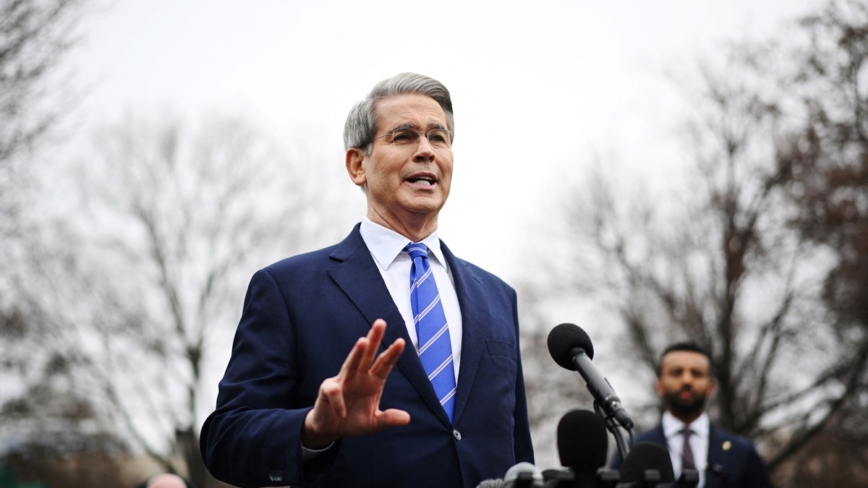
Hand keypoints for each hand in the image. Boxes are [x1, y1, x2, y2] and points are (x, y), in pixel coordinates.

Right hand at [301, 319, 409, 447]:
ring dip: (356, 353)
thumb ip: (388, 419)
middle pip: (367, 355)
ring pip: (350, 364)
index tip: (401, 341)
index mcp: (373, 382)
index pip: (384, 365)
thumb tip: (407, 418)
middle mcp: (358, 377)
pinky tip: (343, 412)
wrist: (330, 429)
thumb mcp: (373, 423)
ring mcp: (342, 381)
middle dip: (374, 339)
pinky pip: (334, 392)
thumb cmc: (353, 420)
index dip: (392, 354)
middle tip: (381, 322)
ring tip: (363, 342)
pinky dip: (339, 402)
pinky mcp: (327, 390)